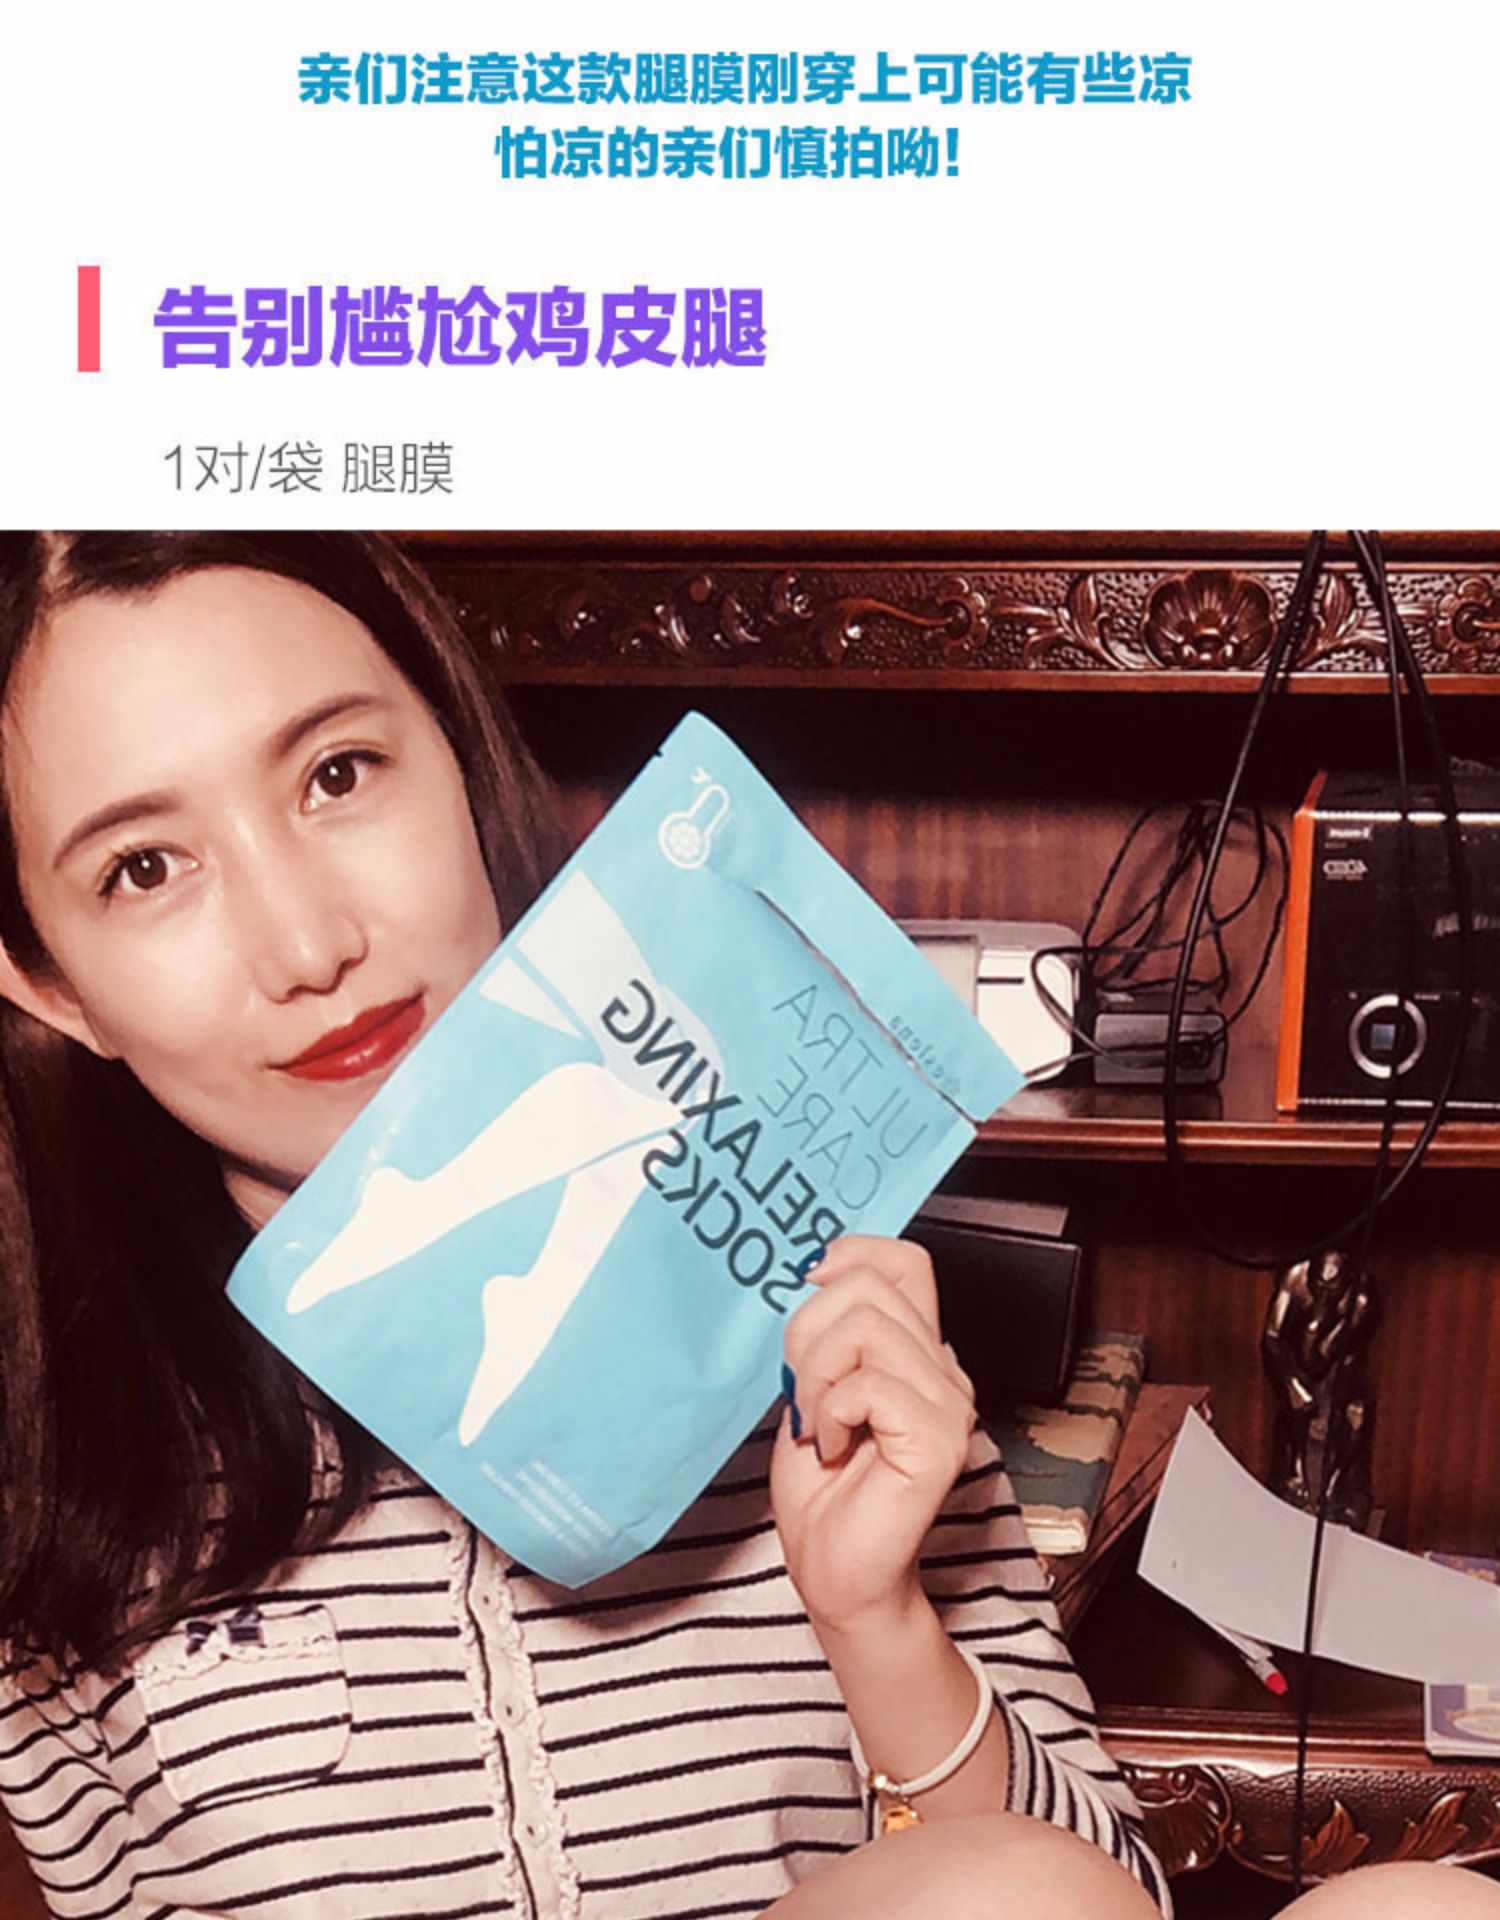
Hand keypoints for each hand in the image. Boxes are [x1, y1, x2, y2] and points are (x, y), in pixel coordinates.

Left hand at [770, 1235, 976, 1636]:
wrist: (833, 1571)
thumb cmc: (822, 1490)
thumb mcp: (811, 1388)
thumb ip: (825, 1335)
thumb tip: (810, 1276)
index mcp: (916, 1352)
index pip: (905, 1261)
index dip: (854, 1254)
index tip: (810, 1285)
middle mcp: (942, 1370)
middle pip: (870, 1287)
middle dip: (809, 1331)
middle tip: (802, 1392)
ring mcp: (948, 1404)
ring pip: (865, 1328)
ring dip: (816, 1375)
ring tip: (817, 1424)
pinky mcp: (938, 1441)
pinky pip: (869, 1385)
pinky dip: (831, 1412)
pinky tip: (831, 1446)